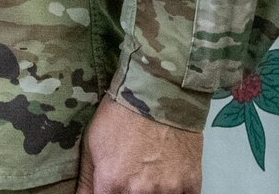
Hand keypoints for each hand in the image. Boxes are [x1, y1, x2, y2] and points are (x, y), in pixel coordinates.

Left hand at [74, 98, 201, 193]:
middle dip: (126, 193)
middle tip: (129, 177)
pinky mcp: (191, 185)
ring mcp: (168, 190)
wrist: (158, 94)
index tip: (108, 188)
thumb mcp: (91, 143)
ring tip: (148, 174)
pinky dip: (174, 193)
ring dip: (151, 192)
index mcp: (112, 182)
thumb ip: (86, 179)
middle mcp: (140, 192)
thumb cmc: (120, 115)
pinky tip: (167, 180)